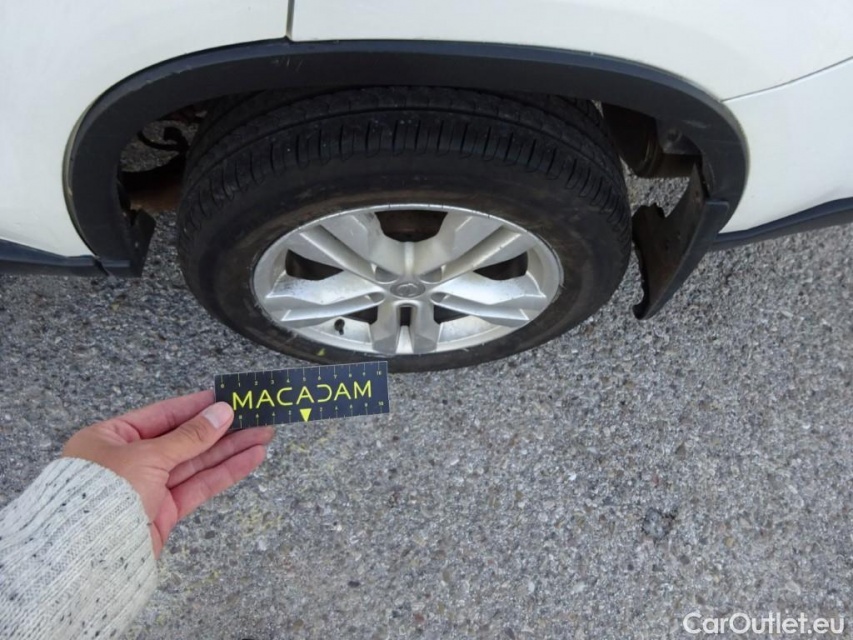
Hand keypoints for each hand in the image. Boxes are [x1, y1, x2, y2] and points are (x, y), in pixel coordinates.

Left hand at [62, 391, 272, 556]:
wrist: (89, 556)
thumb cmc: (103, 495)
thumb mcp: (148, 455)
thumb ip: (190, 436)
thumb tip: (221, 412)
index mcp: (111, 437)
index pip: (164, 414)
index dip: (198, 406)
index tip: (229, 397)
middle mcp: (129, 460)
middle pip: (185, 439)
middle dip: (222, 429)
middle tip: (256, 416)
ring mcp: (147, 487)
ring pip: (196, 462)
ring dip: (231, 449)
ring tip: (264, 435)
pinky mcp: (163, 512)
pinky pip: (198, 486)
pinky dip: (225, 472)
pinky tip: (250, 459)